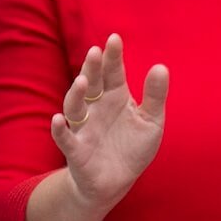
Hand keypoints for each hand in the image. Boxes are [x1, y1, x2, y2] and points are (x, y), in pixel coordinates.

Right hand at [49, 34, 168, 211]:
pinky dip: (60, 129)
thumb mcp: (151, 120)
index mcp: (116, 98)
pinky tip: (59, 119)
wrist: (118, 181)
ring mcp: (84, 128)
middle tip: (95, 51)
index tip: (114, 38)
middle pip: (92, 84)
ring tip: (83, 81)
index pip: (113, 73)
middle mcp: (97, 109)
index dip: (112, 57)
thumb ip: (155, 96)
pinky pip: (65, 139)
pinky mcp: (76, 151)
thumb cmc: (133, 147)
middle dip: (92, 68)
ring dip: (77, 94)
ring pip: (75, 107)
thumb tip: (160, 66)